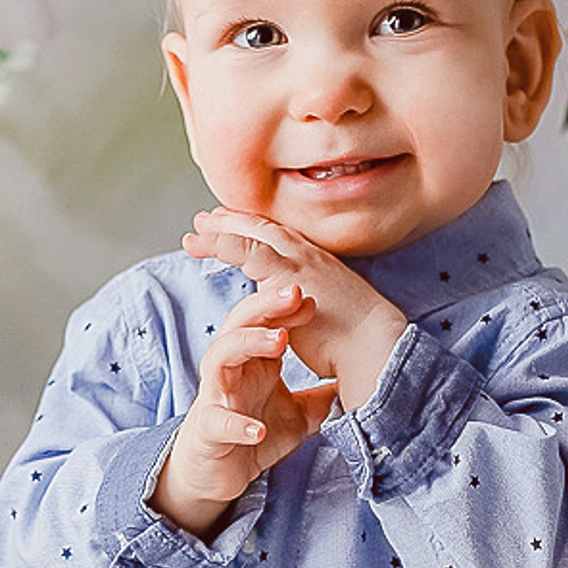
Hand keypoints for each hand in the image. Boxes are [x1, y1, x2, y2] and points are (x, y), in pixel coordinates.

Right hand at [150, 279, 339, 539]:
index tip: (315, 300)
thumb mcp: (299, 414)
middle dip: (266, 306)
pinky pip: (217, 421)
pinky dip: (236, 424)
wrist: (216, 472)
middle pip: (239, 323)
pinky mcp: (207, 430)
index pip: (267, 322)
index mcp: (254, 362)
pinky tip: (258, 430)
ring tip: (280, 342)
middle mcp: (231, 371)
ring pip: (219, 357)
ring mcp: (215, 397)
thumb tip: (359, 383)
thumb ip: (322, 397)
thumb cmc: (252, 432)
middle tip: (295, 294)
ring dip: (247, 343)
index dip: (288, 308)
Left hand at [183, 208, 408, 409]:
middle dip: (234, 221)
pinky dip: (221, 242)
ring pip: (252, 233)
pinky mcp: (286, 274)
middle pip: (264, 230)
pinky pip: (246, 249)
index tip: (234, 226)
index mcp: (317, 265)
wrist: (371, 348)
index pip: (281, 240)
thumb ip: (304, 311)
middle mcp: (308, 256)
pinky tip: (199, 241)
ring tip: (196, 228)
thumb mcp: (324, 318)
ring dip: (221, 228)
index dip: (255, 231)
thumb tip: (290, 320)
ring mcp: (298, 261)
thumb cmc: (352, 344)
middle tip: (207, 219)